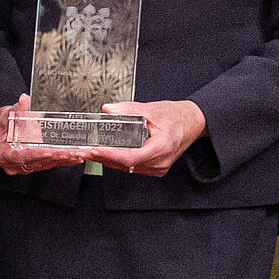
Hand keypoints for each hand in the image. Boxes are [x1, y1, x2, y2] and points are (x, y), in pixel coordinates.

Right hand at [0, 94, 88, 175]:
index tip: (48, 152)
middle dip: (55, 157)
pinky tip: (74, 158)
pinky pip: (48, 164)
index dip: (35, 154)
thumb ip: (19, 109)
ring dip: (61, 160)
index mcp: (2, 154)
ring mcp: (23, 167)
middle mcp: (12, 164)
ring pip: (45, 164)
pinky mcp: (33, 165)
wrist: (5, 128)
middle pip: (36, 162)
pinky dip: (61, 161)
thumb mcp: (9, 114)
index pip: (20, 156)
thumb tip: (25, 100)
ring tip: (76, 154)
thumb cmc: (5, 122)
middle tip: (70, 153)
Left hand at [90, 99, 207, 178]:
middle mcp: (160, 161)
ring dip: (110, 161)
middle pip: (126, 165)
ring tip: (92, 153)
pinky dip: (120, 162)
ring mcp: (159, 167)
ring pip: (128, 168)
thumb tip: (109, 109)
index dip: (109, 155)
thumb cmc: (177, 117)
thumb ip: (128, 109)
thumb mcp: (151, 109)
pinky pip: (134, 168)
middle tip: (85, 151)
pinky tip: (109, 155)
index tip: (94, 150)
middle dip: (103, 158)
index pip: (129, 157)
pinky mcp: (157, 168)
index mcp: (161, 147)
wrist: (193, 122)